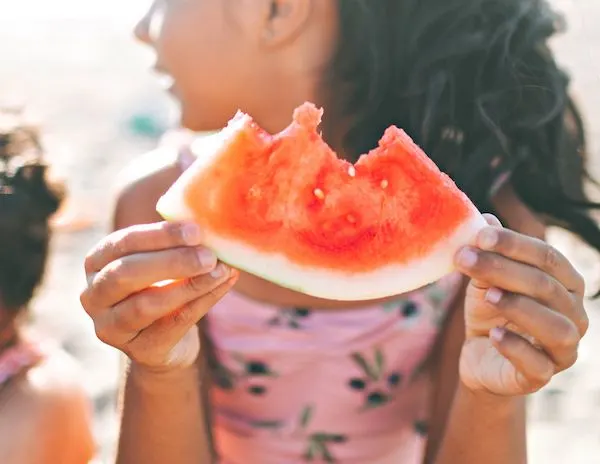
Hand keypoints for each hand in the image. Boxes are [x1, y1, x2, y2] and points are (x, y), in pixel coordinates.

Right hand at [80, 221, 237, 371]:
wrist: (167, 342)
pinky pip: (172, 325)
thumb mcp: (162, 262)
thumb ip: (178, 245)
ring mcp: (110, 327)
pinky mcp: (138, 350)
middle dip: (172, 261)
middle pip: (127, 274)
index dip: (160, 236)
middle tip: (209, 255)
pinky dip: (202, 302)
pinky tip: (223, 285)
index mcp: (97, 262)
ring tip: (221, 271)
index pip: (123, 243)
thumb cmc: (163, 288)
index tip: (195, 230)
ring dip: (189, 285)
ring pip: (146, 305)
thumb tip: (213, 230)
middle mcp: (94, 295)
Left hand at [455, 214, 587, 395]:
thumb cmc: (490, 311)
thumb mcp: (486, 279)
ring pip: (554, 326)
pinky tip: (493, 335)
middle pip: (545, 286)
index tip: (479, 235)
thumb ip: (489, 252)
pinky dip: (515, 347)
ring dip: (519, 307)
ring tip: (487, 295)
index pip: (547, 257)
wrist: (480, 357)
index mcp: (565, 283)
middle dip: (503, 269)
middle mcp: (574, 313)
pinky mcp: (544, 375)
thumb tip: (485, 218)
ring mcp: (564, 348)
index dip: (514, 244)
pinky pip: (537, 363)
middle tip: (465, 257)